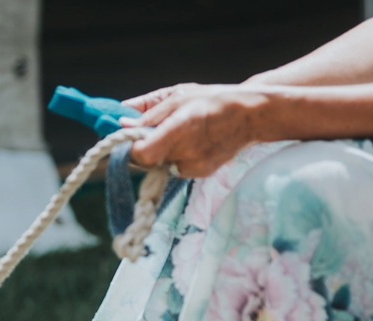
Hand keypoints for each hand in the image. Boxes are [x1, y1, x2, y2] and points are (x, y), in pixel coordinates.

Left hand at [120, 83, 266, 177]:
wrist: (250, 115)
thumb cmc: (212, 99)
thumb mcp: (178, 95)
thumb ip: (147, 111)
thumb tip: (122, 123)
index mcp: (179, 129)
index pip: (141, 154)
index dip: (130, 147)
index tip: (129, 137)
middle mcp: (186, 152)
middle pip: (147, 161)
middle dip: (143, 147)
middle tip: (150, 131)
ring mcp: (194, 167)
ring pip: (160, 165)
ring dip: (159, 152)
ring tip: (176, 133)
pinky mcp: (201, 174)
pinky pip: (175, 168)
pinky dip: (174, 157)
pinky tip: (189, 142)